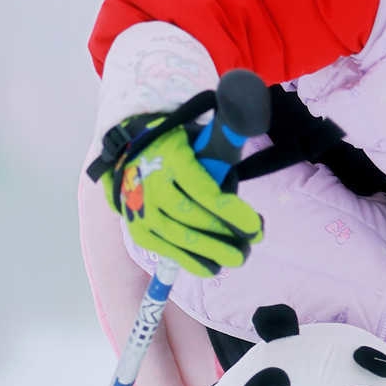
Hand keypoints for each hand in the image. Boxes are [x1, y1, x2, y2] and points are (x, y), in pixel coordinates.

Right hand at [95, 109, 263, 277]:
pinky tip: (215, 266)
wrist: (131, 155)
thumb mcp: (200, 135)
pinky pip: (169, 252)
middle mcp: (150, 185)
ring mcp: (141, 210)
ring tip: (240, 256)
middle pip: (193, 218)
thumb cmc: (180, 148)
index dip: (231, 211)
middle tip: (254, 241)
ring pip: (181, 238)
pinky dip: (194, 262)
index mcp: (170, 157)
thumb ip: (226, 134)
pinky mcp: (139, 231)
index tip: (254, 224)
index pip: (203, 190)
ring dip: (215, 251)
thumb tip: (254, 118)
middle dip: (227, 234)